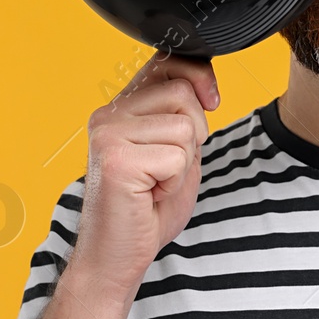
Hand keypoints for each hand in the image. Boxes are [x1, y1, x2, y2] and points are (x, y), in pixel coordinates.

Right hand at [69, 51, 218, 300]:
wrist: (117, 257)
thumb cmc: (148, 207)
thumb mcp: (177, 148)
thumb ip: (186, 112)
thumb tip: (204, 82)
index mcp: (120, 106)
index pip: (169, 61)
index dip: (200, 77)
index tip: (211, 102)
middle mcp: (108, 114)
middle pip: (183, 92)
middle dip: (194, 133)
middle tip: (167, 166)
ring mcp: (108, 135)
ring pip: (185, 127)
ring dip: (183, 163)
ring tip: (156, 182)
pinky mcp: (116, 160)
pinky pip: (177, 157)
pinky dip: (175, 182)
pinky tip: (150, 194)